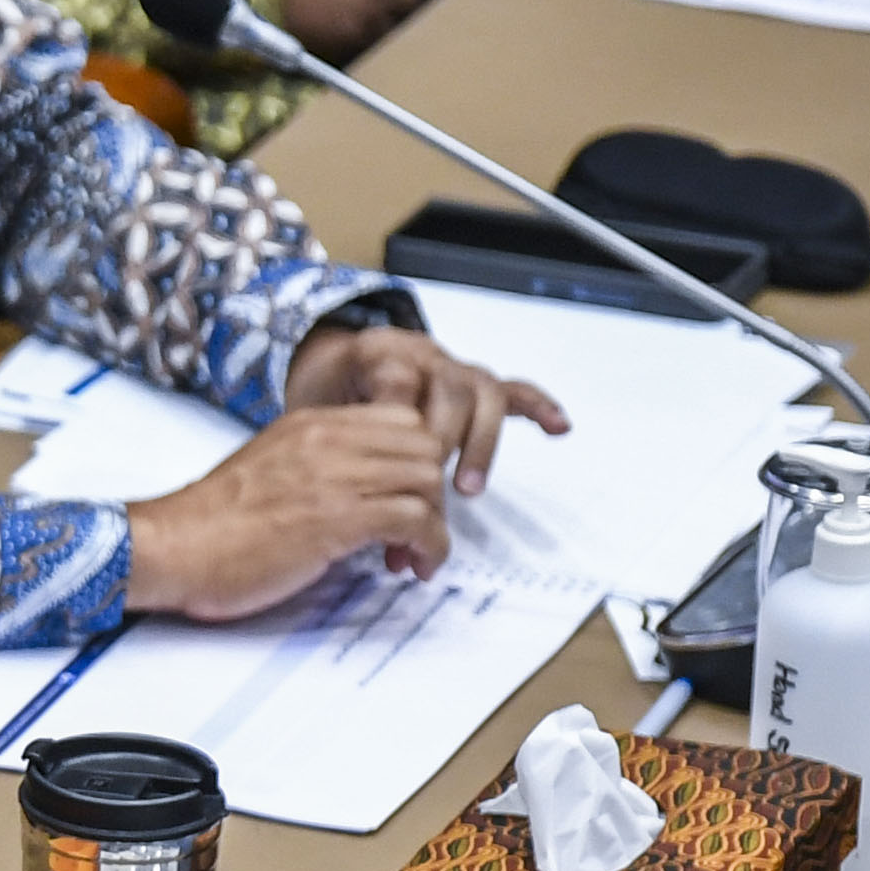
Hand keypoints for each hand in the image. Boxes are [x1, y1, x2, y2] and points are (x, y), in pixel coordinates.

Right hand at [122, 403, 472, 617]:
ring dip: (433, 523)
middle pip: (424, 447)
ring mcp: (334, 477)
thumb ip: (313, 469)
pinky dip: (429, 546)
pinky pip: (417, 520)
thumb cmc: (205, 525)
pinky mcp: (338, 519)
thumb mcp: (266, 471)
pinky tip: (412, 566)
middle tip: (413, 530)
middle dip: (432, 493)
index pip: (400, 421)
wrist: (168, 547)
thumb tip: (353, 495)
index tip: (404, 498)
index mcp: (310, 425)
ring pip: (428, 480)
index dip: (416, 462)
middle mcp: (327, 441)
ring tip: (411, 554)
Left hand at [282, 322, 567, 497]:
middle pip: (448, 391)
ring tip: (468, 490)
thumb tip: (347, 516)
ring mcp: (453, 368)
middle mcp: (421, 354)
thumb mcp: (309, 416)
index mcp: (375, 354)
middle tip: (426, 494)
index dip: (398, 423)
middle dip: (441, 446)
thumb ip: (327, 449)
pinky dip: (537, 407)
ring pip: (483, 394)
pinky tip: (559, 428)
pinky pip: (513, 391)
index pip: (399, 382)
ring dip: (480, 444)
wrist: (330, 366)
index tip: (385, 468)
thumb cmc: (322, 400)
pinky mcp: (474, 385)